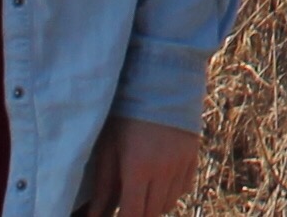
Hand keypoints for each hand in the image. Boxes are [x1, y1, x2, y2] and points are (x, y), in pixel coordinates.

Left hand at [74, 116, 202, 215]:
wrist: (161, 82)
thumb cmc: (126, 114)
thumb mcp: (109, 147)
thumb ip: (103, 186)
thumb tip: (93, 216)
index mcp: (137, 169)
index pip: (133, 214)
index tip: (118, 215)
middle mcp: (163, 171)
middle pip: (152, 213)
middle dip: (138, 213)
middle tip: (127, 203)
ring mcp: (181, 165)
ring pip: (169, 204)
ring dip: (154, 205)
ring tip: (142, 192)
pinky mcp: (193, 157)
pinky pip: (183, 189)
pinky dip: (171, 192)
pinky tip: (159, 181)